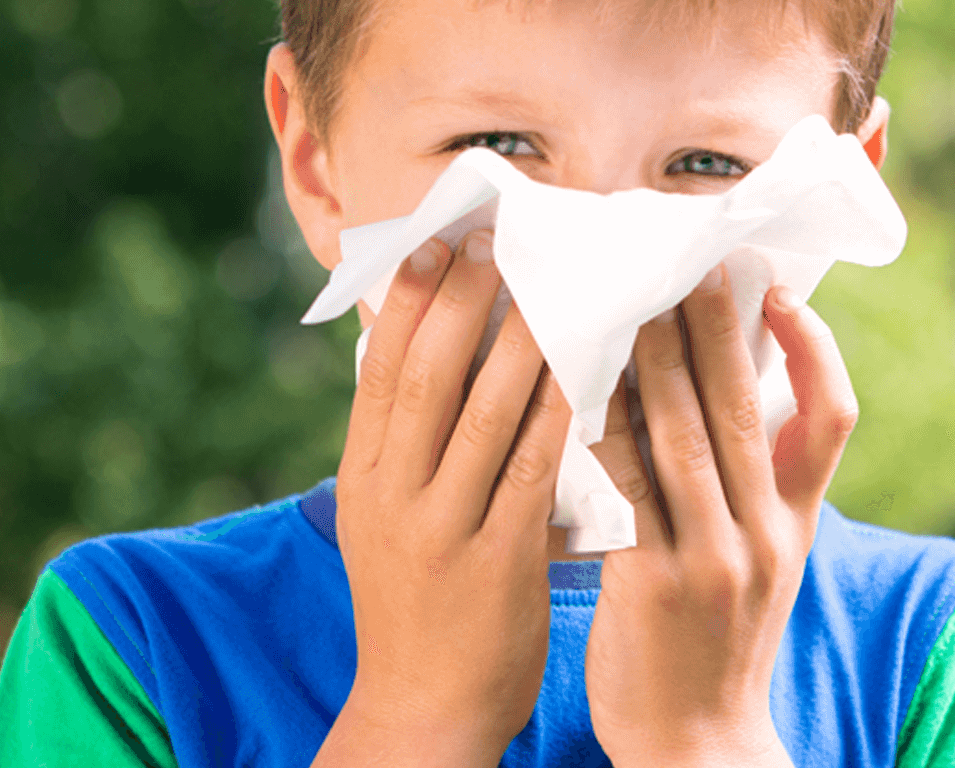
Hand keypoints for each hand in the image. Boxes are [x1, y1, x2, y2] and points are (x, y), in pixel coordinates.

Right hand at [311, 232, 572, 767]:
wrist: (422, 714)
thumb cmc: (420, 607)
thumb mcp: (389, 523)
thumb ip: (408, 448)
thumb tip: (430, 356)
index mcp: (365, 480)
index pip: (383, 370)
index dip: (413, 300)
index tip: (441, 238)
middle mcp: (393, 496)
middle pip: (428, 376)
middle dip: (464, 299)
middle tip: (499, 238)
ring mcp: (442, 529)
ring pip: (484, 413)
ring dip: (521, 340)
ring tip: (554, 282)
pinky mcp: (498, 561)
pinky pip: (534, 469)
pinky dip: (562, 411)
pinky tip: (589, 369)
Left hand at [584, 264, 859, 767]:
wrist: (699, 748)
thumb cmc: (719, 643)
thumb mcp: (768, 566)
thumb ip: (761, 487)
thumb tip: (736, 392)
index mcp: (797, 522)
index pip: (831, 419)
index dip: (812, 350)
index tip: (780, 291)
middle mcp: (765, 534)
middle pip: (741, 406)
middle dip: (712, 324)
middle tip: (685, 256)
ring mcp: (713, 559)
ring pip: (681, 434)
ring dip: (652, 359)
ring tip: (625, 299)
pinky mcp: (653, 583)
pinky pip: (624, 486)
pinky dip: (601, 429)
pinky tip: (575, 387)